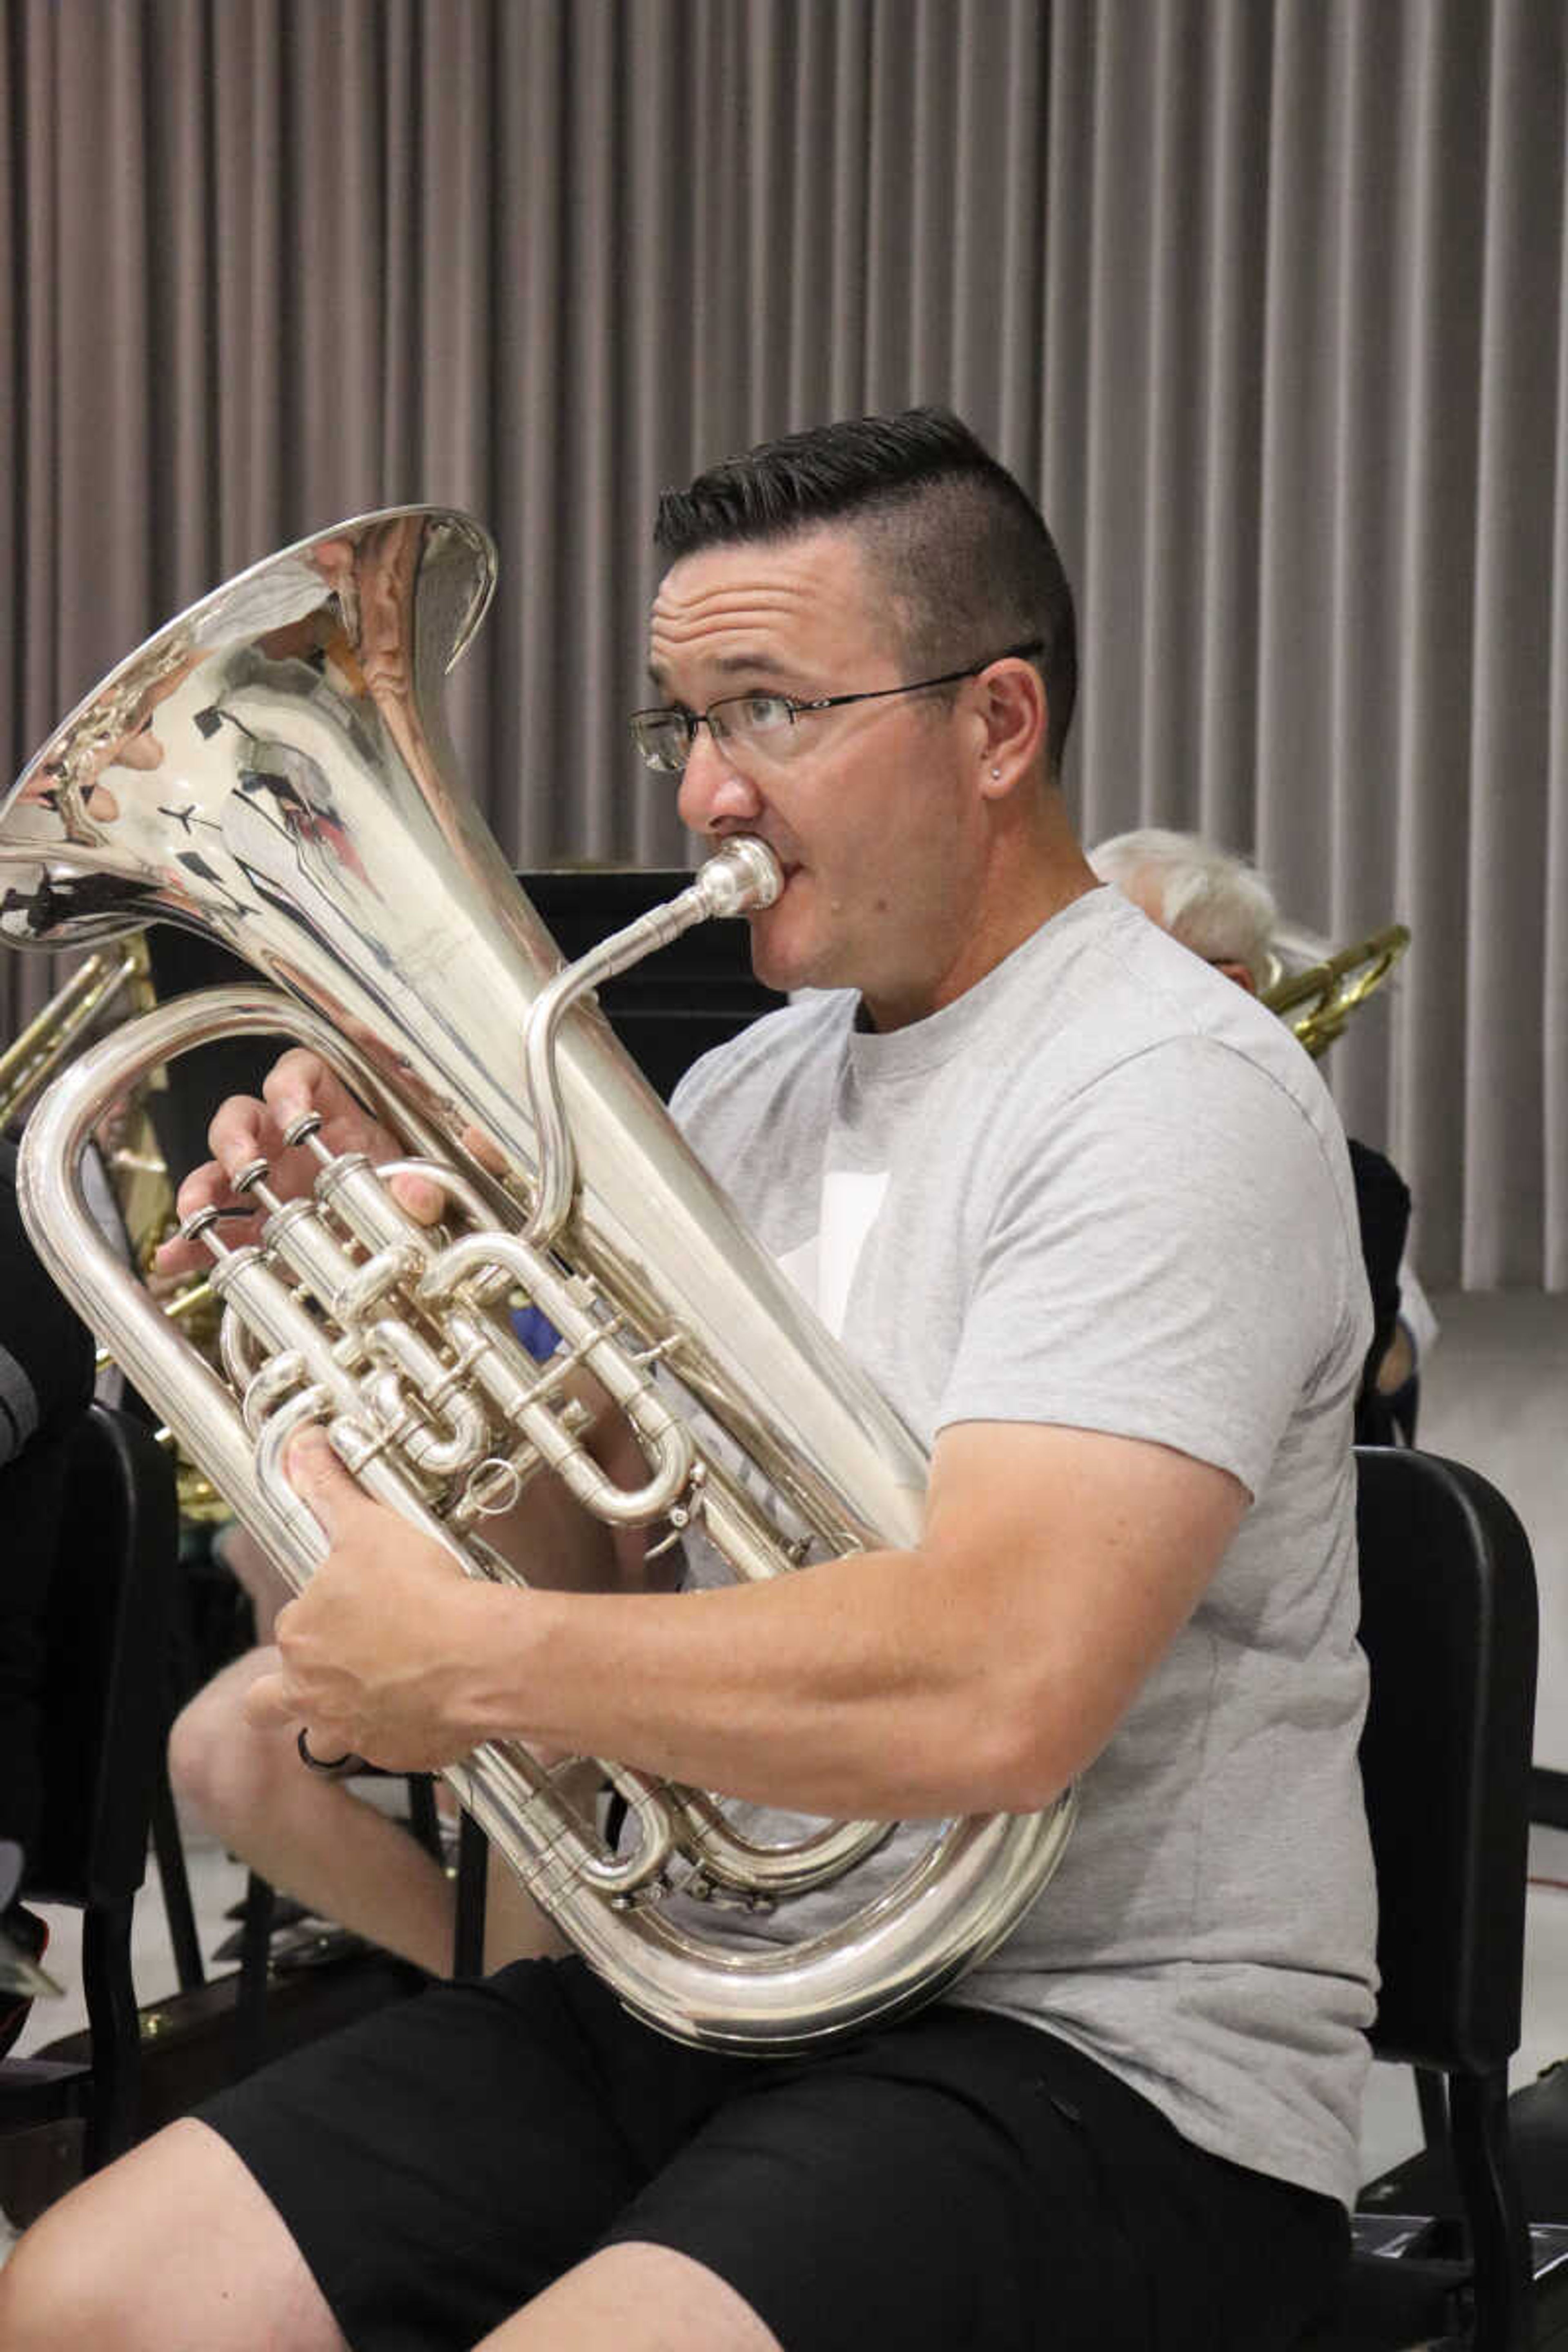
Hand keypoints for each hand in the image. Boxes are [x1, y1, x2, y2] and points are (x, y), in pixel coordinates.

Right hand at [155, 1047, 443, 1277]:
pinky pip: (211, 1233)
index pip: (302, 1074)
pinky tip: (174, 1260)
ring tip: (197, 1214)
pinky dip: (189, 1247)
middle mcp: (291, 1145)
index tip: (297, 1117)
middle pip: (244, 1116)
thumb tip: (418, 1193)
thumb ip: (428, 1193)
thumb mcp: (424, 1197)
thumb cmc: (405, 1204)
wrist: (400, 1255)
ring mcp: (267, 1187)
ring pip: (216, 1170)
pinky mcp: (253, 1232)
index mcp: (336, 1119)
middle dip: (235, 1138)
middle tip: (248, 1167)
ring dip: (200, 1188)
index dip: (291, 1085)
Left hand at [243, 1427, 494, 1770]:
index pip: (291, 1625)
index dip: (319, 1611)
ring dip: (346, 1716)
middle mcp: (315, 1695)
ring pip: (328, 1736)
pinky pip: (394, 1748)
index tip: (351, 1601)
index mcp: (300, 1639)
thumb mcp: (368, 1527)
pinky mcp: (401, 1756)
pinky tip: (436, 1702)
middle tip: (332, 1668)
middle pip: (269, 1704)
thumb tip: (302, 1448)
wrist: (480, 1656)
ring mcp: (356, 1731)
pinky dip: (409, 1729)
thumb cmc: (421, 1594)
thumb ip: (330, 1491)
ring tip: (386, 1690)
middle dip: (287, 1691)